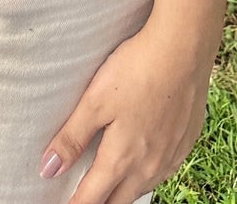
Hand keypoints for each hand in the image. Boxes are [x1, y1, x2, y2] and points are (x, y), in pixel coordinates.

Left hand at [37, 20, 211, 201]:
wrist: (185, 48)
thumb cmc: (138, 70)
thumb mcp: (95, 100)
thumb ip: (72, 137)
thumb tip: (49, 169)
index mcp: (121, 159)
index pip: (91, 199)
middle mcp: (149, 167)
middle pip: (118, 202)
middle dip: (99, 202)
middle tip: (84, 197)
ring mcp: (171, 157)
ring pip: (142, 188)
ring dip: (123, 191)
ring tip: (108, 184)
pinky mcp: (187, 142)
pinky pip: (163, 171)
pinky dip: (147, 174)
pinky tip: (142, 161)